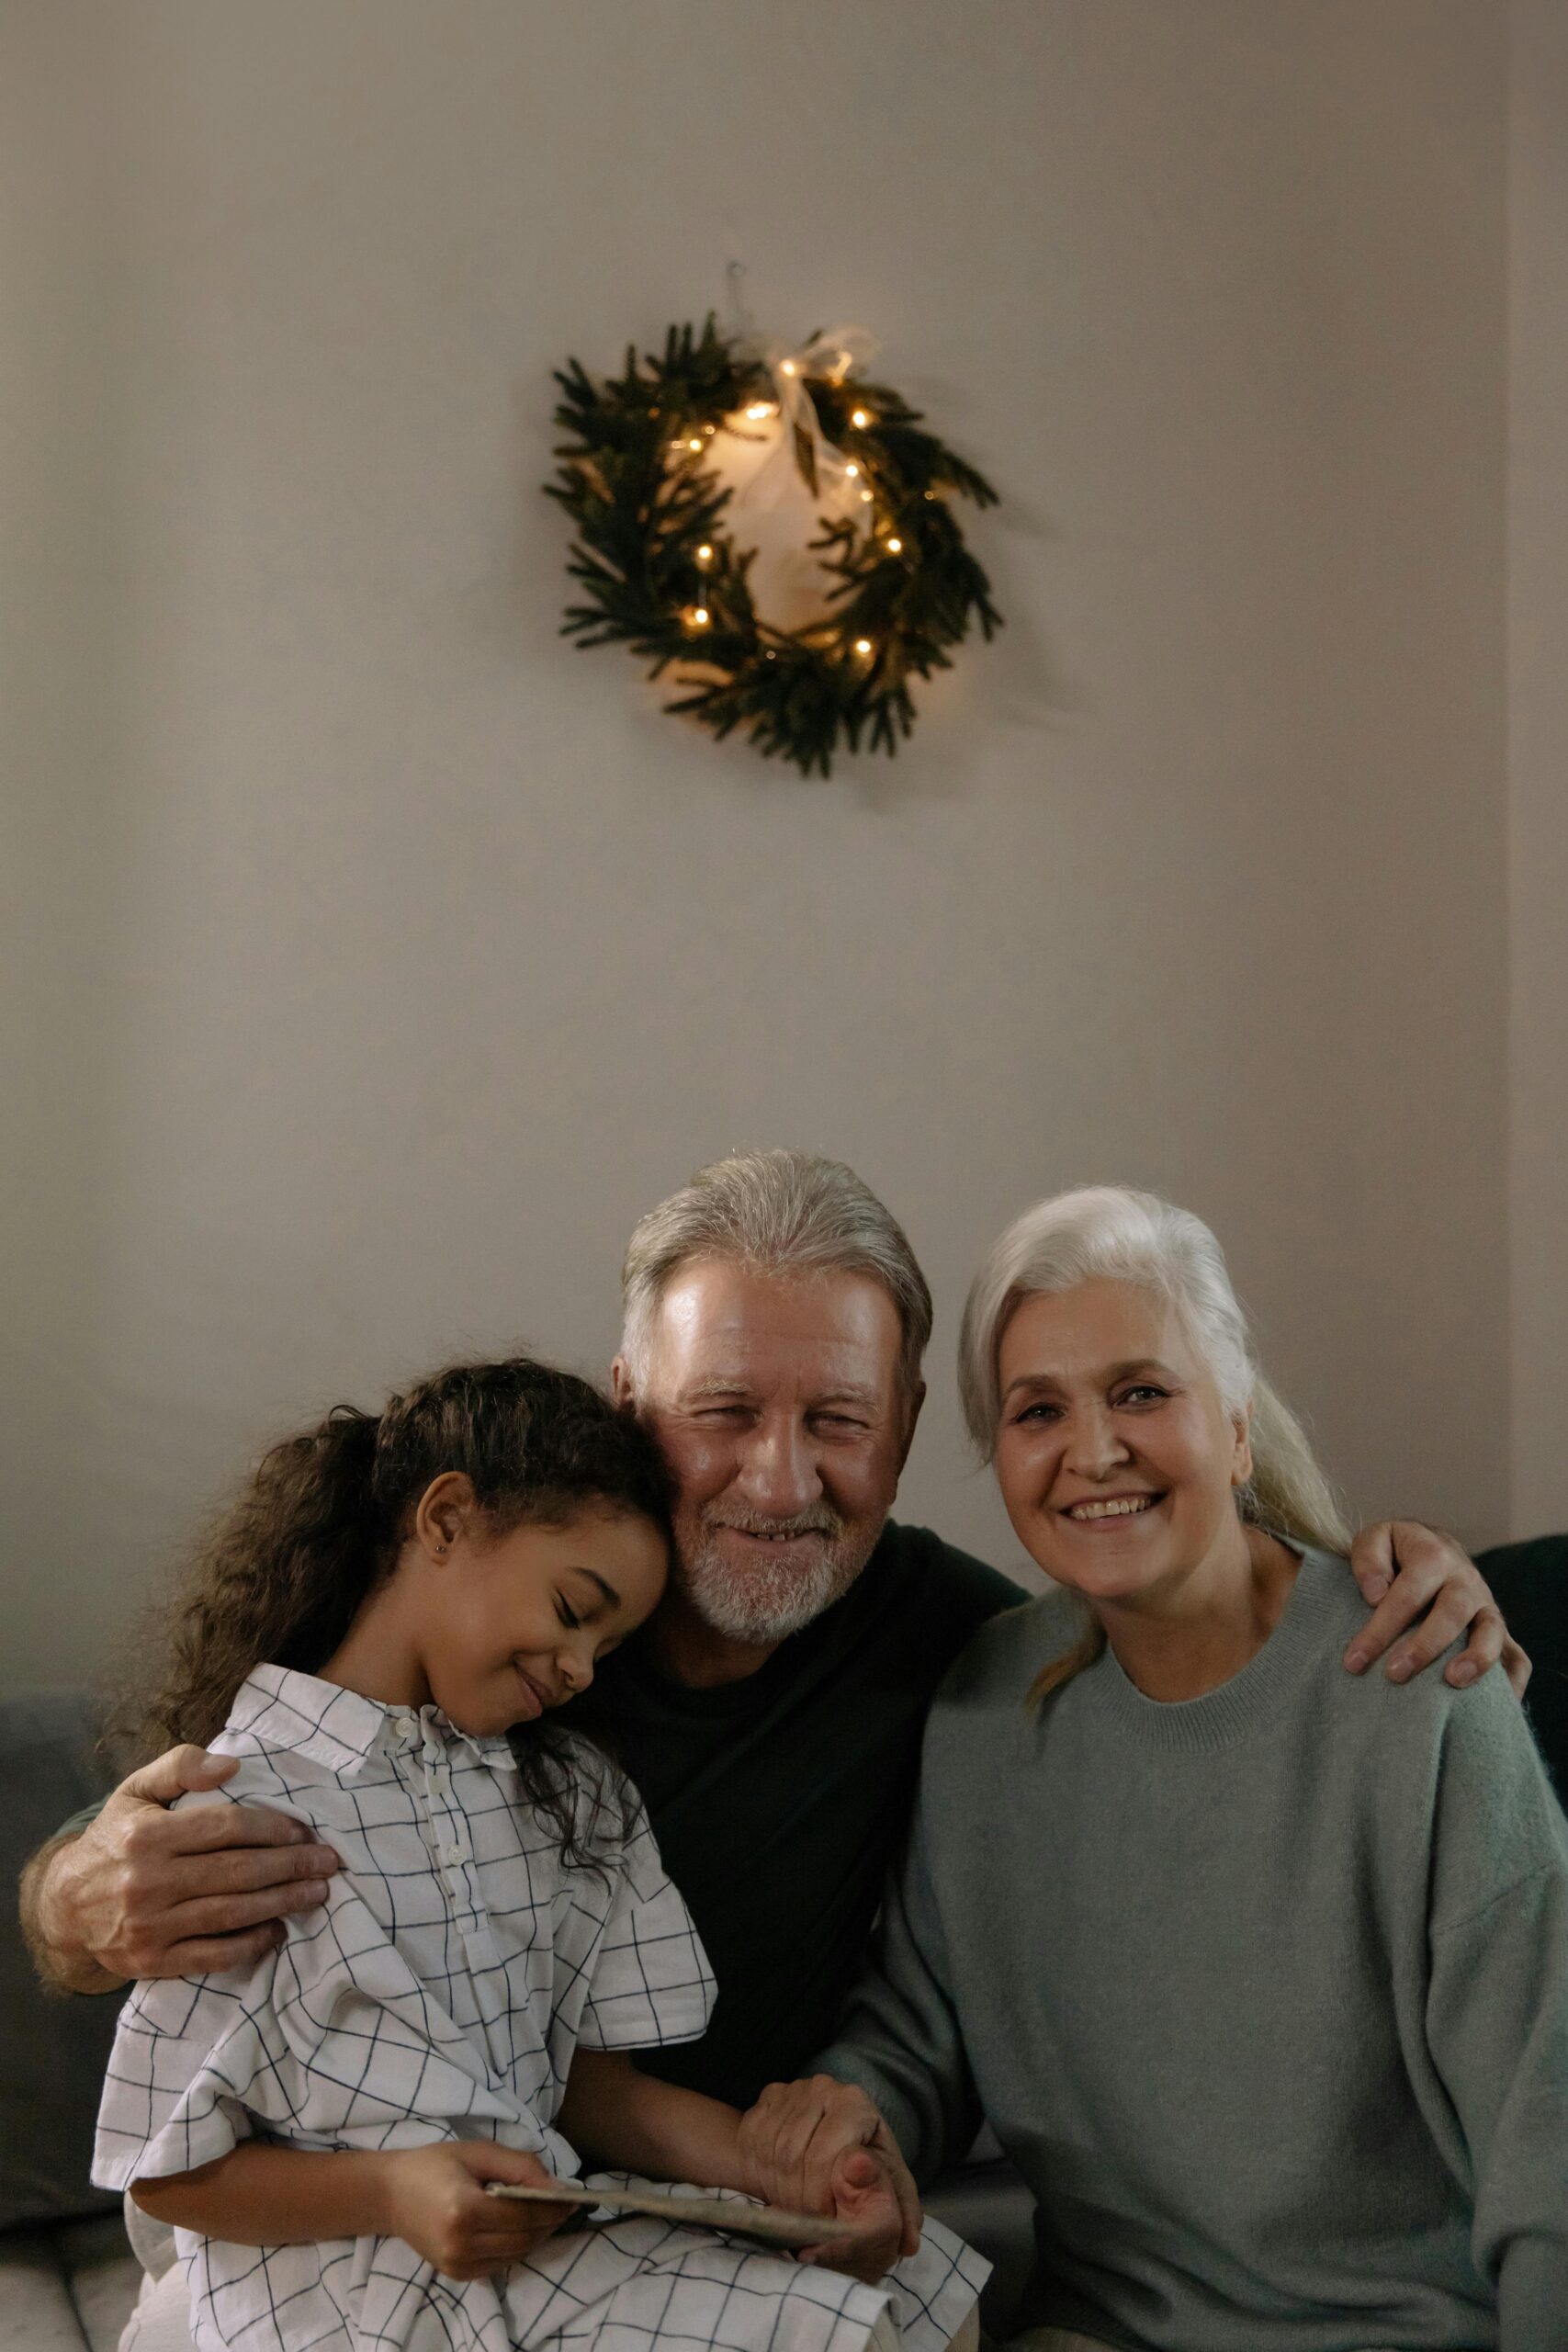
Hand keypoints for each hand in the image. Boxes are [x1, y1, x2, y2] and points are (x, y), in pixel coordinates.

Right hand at [30, 1746, 340, 1987]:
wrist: (65, 1905)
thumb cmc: (115, 1839)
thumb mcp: (136, 1790)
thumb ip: (180, 1766)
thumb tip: (231, 1765)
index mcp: (147, 1835)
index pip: (225, 1827)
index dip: (271, 1828)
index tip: (303, 1830)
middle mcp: (147, 1882)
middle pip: (236, 1872)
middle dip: (290, 1866)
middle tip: (328, 1862)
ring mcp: (149, 1927)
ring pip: (231, 1914)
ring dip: (282, 1903)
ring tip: (317, 1893)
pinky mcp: (152, 1961)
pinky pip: (212, 1955)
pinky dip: (250, 1944)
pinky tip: (278, 1930)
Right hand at [380, 2143, 575, 2279]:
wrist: (390, 2194)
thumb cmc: (434, 2164)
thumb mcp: (478, 2153)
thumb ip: (520, 2168)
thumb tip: (558, 2188)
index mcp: (464, 2210)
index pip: (523, 2216)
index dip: (553, 2207)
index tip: (575, 2196)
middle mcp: (460, 2244)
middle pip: (523, 2239)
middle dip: (550, 2222)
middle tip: (566, 2204)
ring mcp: (457, 2265)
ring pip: (516, 2255)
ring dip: (537, 2236)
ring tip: (547, 2214)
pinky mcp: (457, 2275)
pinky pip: (501, 2263)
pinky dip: (517, 2247)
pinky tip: (521, 2228)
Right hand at [738, 2075, 919, 2264]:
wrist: (827, 2151)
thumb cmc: (865, 2172)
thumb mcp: (889, 2189)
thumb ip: (900, 2210)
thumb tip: (906, 2238)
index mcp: (855, 2102)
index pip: (825, 2154)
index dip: (822, 2196)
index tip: (828, 2219)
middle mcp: (822, 2087)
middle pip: (795, 2154)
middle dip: (800, 2198)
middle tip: (809, 2220)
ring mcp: (789, 2092)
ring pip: (773, 2152)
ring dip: (781, 2190)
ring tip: (797, 2207)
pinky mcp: (763, 2103)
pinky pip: (753, 2143)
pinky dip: (762, 2174)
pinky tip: (779, 2186)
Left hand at [1344, 1522, 1530, 1696]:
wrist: (1433, 1546)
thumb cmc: (1396, 1551)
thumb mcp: (1376, 1538)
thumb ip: (1369, 1558)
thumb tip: (1376, 1595)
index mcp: (1434, 1555)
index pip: (1407, 1594)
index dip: (1380, 1629)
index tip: (1354, 1660)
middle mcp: (1466, 1579)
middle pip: (1452, 1613)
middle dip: (1423, 1646)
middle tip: (1394, 1674)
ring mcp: (1487, 1605)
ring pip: (1492, 1631)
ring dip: (1477, 1658)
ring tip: (1453, 1681)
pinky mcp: (1499, 1629)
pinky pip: (1517, 1657)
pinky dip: (1511, 1680)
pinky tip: (1497, 1704)